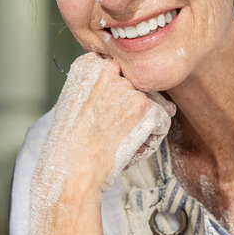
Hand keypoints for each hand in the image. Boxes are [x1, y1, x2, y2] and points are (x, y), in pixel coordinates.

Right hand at [34, 54, 174, 201]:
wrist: (70, 170)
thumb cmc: (71, 145)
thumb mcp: (78, 103)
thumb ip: (106, 88)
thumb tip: (151, 97)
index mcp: (88, 64)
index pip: (118, 73)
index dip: (113, 100)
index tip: (100, 116)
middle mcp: (107, 69)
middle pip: (136, 88)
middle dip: (129, 113)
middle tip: (107, 133)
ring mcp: (127, 87)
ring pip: (152, 104)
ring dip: (141, 126)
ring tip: (115, 141)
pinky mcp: (144, 107)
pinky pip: (163, 121)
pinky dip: (150, 140)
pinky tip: (127, 148)